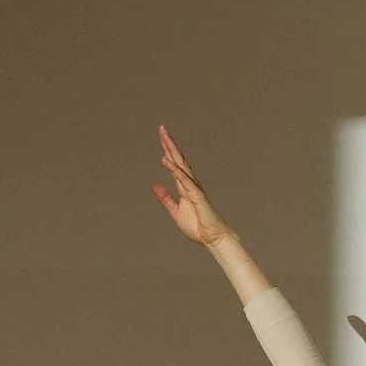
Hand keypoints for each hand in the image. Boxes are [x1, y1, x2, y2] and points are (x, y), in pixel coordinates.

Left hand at [152, 123, 230, 247]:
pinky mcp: (196, 195)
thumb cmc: (197, 226)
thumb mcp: (175, 211)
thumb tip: (154, 185)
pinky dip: (174, 170)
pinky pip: (184, 180)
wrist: (211, 238)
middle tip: (161, 128)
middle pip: (178, 159)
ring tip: (164, 137)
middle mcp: (190, 183)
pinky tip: (166, 160)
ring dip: (172, 150)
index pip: (175, 164)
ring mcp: (194, 188)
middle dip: (169, 144)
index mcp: (184, 187)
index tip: (161, 137)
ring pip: (181, 165)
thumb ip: (165, 198)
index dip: (167, 150)